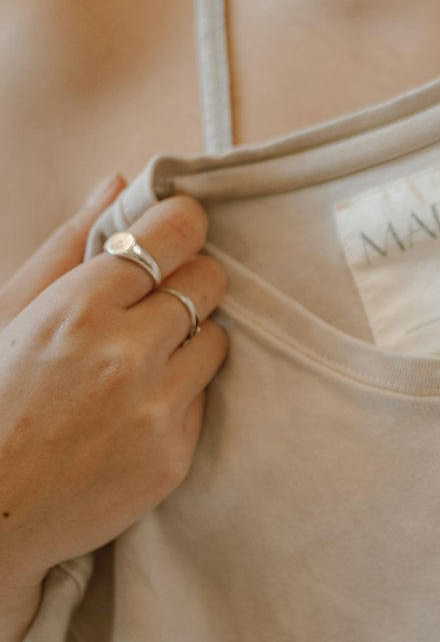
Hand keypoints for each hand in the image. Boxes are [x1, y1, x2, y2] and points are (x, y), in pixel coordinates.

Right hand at [0, 181, 228, 602]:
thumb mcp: (9, 311)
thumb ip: (66, 246)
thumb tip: (119, 184)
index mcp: (78, 308)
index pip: (171, 236)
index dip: (182, 225)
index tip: (181, 226)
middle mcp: (126, 355)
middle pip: (207, 281)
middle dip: (188, 278)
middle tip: (160, 295)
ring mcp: (155, 410)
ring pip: (216, 338)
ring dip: (190, 338)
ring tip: (144, 357)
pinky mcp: (174, 457)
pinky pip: (204, 399)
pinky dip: (180, 394)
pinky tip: (135, 407)